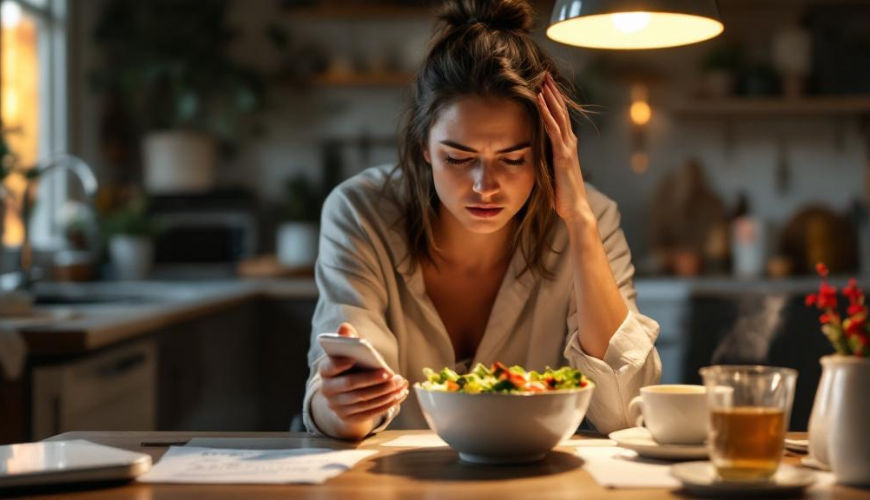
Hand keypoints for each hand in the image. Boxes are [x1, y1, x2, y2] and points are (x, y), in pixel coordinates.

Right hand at [313, 322, 408, 439]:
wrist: (344, 395)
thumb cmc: (349, 367)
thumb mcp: (348, 353)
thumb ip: (347, 340)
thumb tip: (345, 327)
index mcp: (325, 372)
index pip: (329, 368)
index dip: (339, 364)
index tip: (353, 358)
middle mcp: (328, 391)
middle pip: (351, 385)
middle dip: (372, 380)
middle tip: (391, 374)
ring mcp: (338, 407)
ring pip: (364, 400)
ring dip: (385, 392)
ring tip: (401, 383)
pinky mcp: (351, 418)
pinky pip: (371, 411)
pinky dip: (388, 403)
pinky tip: (400, 394)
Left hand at [536, 72, 593, 222]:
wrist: (575, 209)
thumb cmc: (562, 195)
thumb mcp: (551, 173)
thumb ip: (546, 161)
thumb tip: (533, 156)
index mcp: (566, 146)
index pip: (559, 118)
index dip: (552, 101)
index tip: (544, 85)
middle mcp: (569, 143)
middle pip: (560, 111)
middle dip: (552, 91)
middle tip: (544, 73)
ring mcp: (568, 148)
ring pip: (558, 115)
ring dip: (549, 96)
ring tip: (542, 79)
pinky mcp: (563, 155)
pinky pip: (553, 129)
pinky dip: (546, 113)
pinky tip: (539, 99)